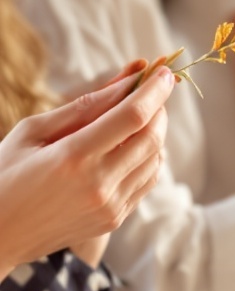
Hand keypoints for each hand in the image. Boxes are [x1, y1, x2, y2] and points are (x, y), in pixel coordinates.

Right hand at [0, 68, 173, 267]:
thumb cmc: (6, 174)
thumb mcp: (32, 132)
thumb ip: (82, 107)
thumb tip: (125, 84)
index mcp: (73, 157)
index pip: (133, 116)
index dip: (154, 90)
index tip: (163, 71)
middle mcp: (98, 185)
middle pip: (152, 137)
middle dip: (159, 107)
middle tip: (153, 90)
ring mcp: (109, 207)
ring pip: (155, 160)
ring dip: (156, 132)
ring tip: (141, 115)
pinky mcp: (113, 220)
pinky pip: (146, 182)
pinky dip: (149, 158)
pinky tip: (134, 145)